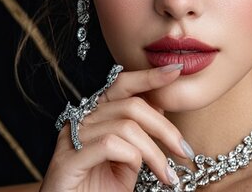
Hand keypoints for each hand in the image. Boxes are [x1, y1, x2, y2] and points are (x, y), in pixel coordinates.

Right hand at [40, 64, 191, 191]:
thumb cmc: (98, 190)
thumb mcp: (128, 162)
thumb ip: (140, 138)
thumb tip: (161, 108)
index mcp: (96, 117)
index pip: (121, 85)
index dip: (148, 76)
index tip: (175, 72)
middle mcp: (81, 122)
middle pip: (130, 106)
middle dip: (164, 128)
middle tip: (184, 151)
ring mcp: (71, 139)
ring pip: (124, 127)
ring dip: (154, 152)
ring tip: (168, 176)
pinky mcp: (67, 159)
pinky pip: (109, 144)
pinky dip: (132, 156)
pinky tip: (139, 173)